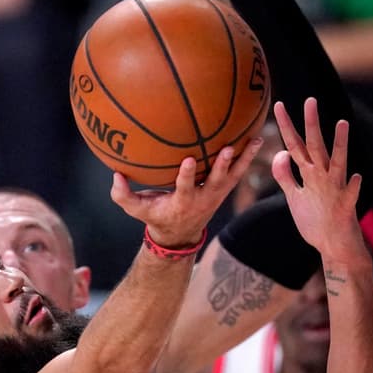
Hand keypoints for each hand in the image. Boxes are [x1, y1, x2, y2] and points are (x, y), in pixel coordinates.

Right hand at [111, 140, 263, 247]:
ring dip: (245, 158)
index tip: (190, 160)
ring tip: (257, 140)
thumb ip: (123, 195)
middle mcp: (204, 198)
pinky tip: (258, 138)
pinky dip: (249, 156)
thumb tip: (114, 176)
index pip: (185, 187)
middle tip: (228, 148)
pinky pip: (239, 171)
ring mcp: (217, 193)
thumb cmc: (156, 216)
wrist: (180, 234)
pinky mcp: (225, 189)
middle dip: (222, 165)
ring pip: (234, 175)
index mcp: (183, 202)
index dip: (188, 175)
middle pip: (216, 181)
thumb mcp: (137, 210)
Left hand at [270, 99, 370, 268]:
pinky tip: (356, 177)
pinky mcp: (345, 206)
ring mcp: (335, 190)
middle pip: (314, 146)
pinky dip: (353, 187)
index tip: (279, 105)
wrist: (336, 245)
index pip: (294, 144)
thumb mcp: (294, 196)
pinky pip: (351, 194)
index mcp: (310, 174)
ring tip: (343, 124)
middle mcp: (322, 177)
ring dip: (340, 145)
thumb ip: (285, 176)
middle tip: (310, 100)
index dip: (286, 126)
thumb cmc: (315, 220)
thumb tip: (279, 154)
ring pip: (337, 163)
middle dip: (311, 123)